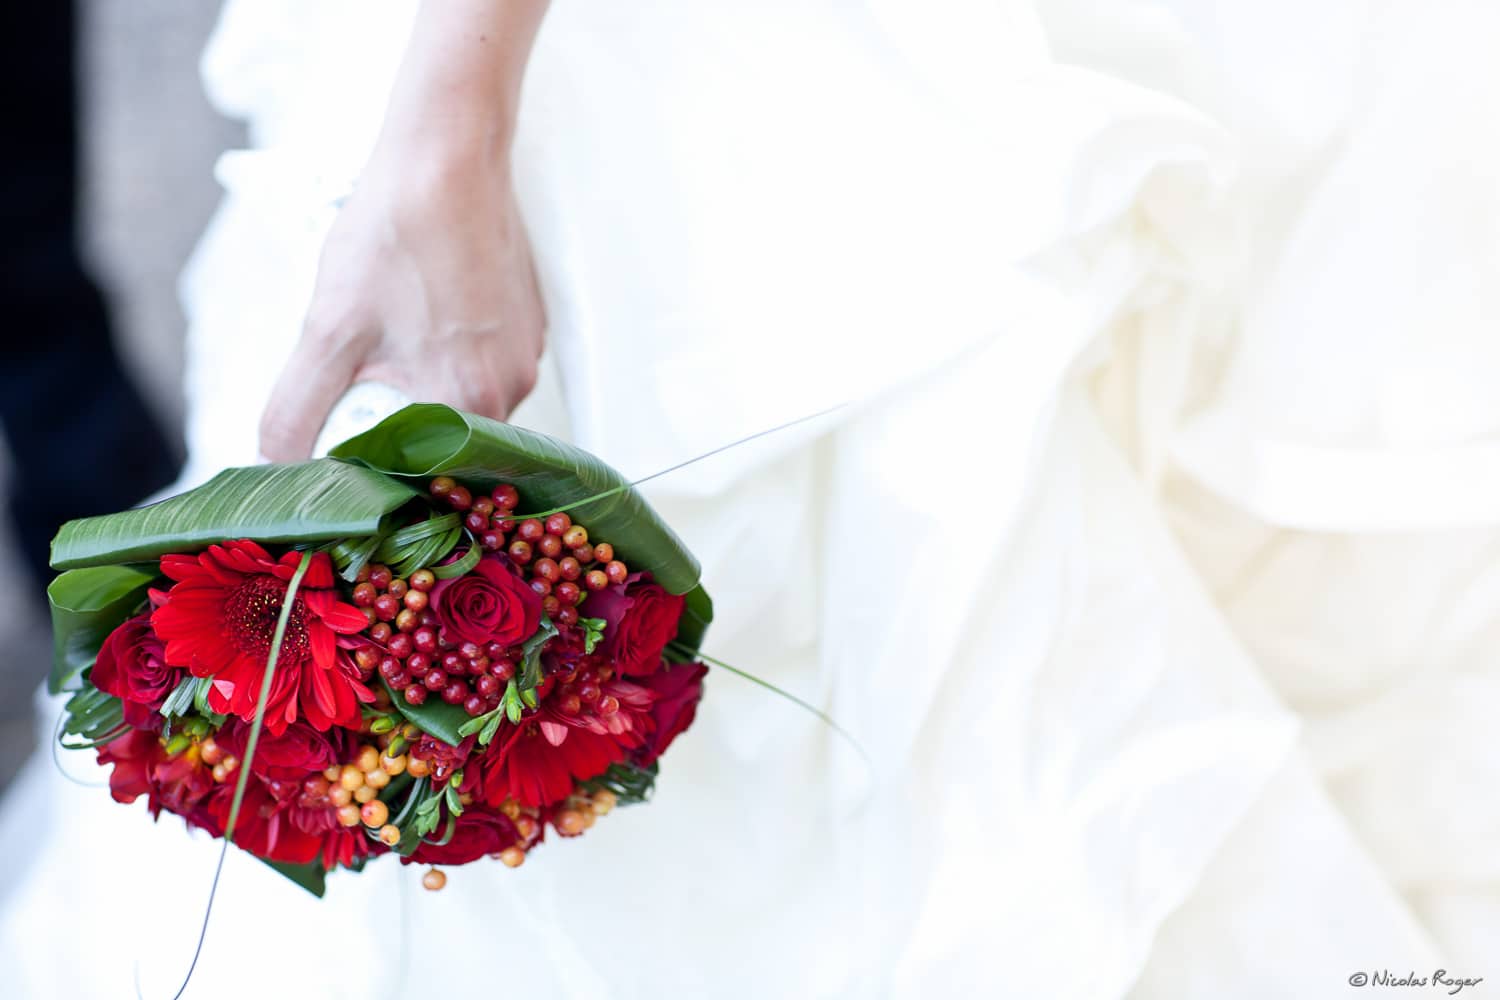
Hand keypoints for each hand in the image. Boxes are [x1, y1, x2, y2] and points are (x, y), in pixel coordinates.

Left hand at [258, 150, 544, 460]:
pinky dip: (450, 353)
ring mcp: (526, 355)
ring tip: (388, 334)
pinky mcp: (530, 325)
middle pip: (442, 441)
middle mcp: (512, 389)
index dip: (375, 463)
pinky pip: (485, 364)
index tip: (343, 434)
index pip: (418, 474)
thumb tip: (273, 462)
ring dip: (422, 385)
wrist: (447, 158)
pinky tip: (421, 311)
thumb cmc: (392, 236)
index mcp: (470, 404)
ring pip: (463, 401)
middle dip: (395, 421)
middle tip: (358, 376)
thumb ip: (297, 408)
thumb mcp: (328, 329)